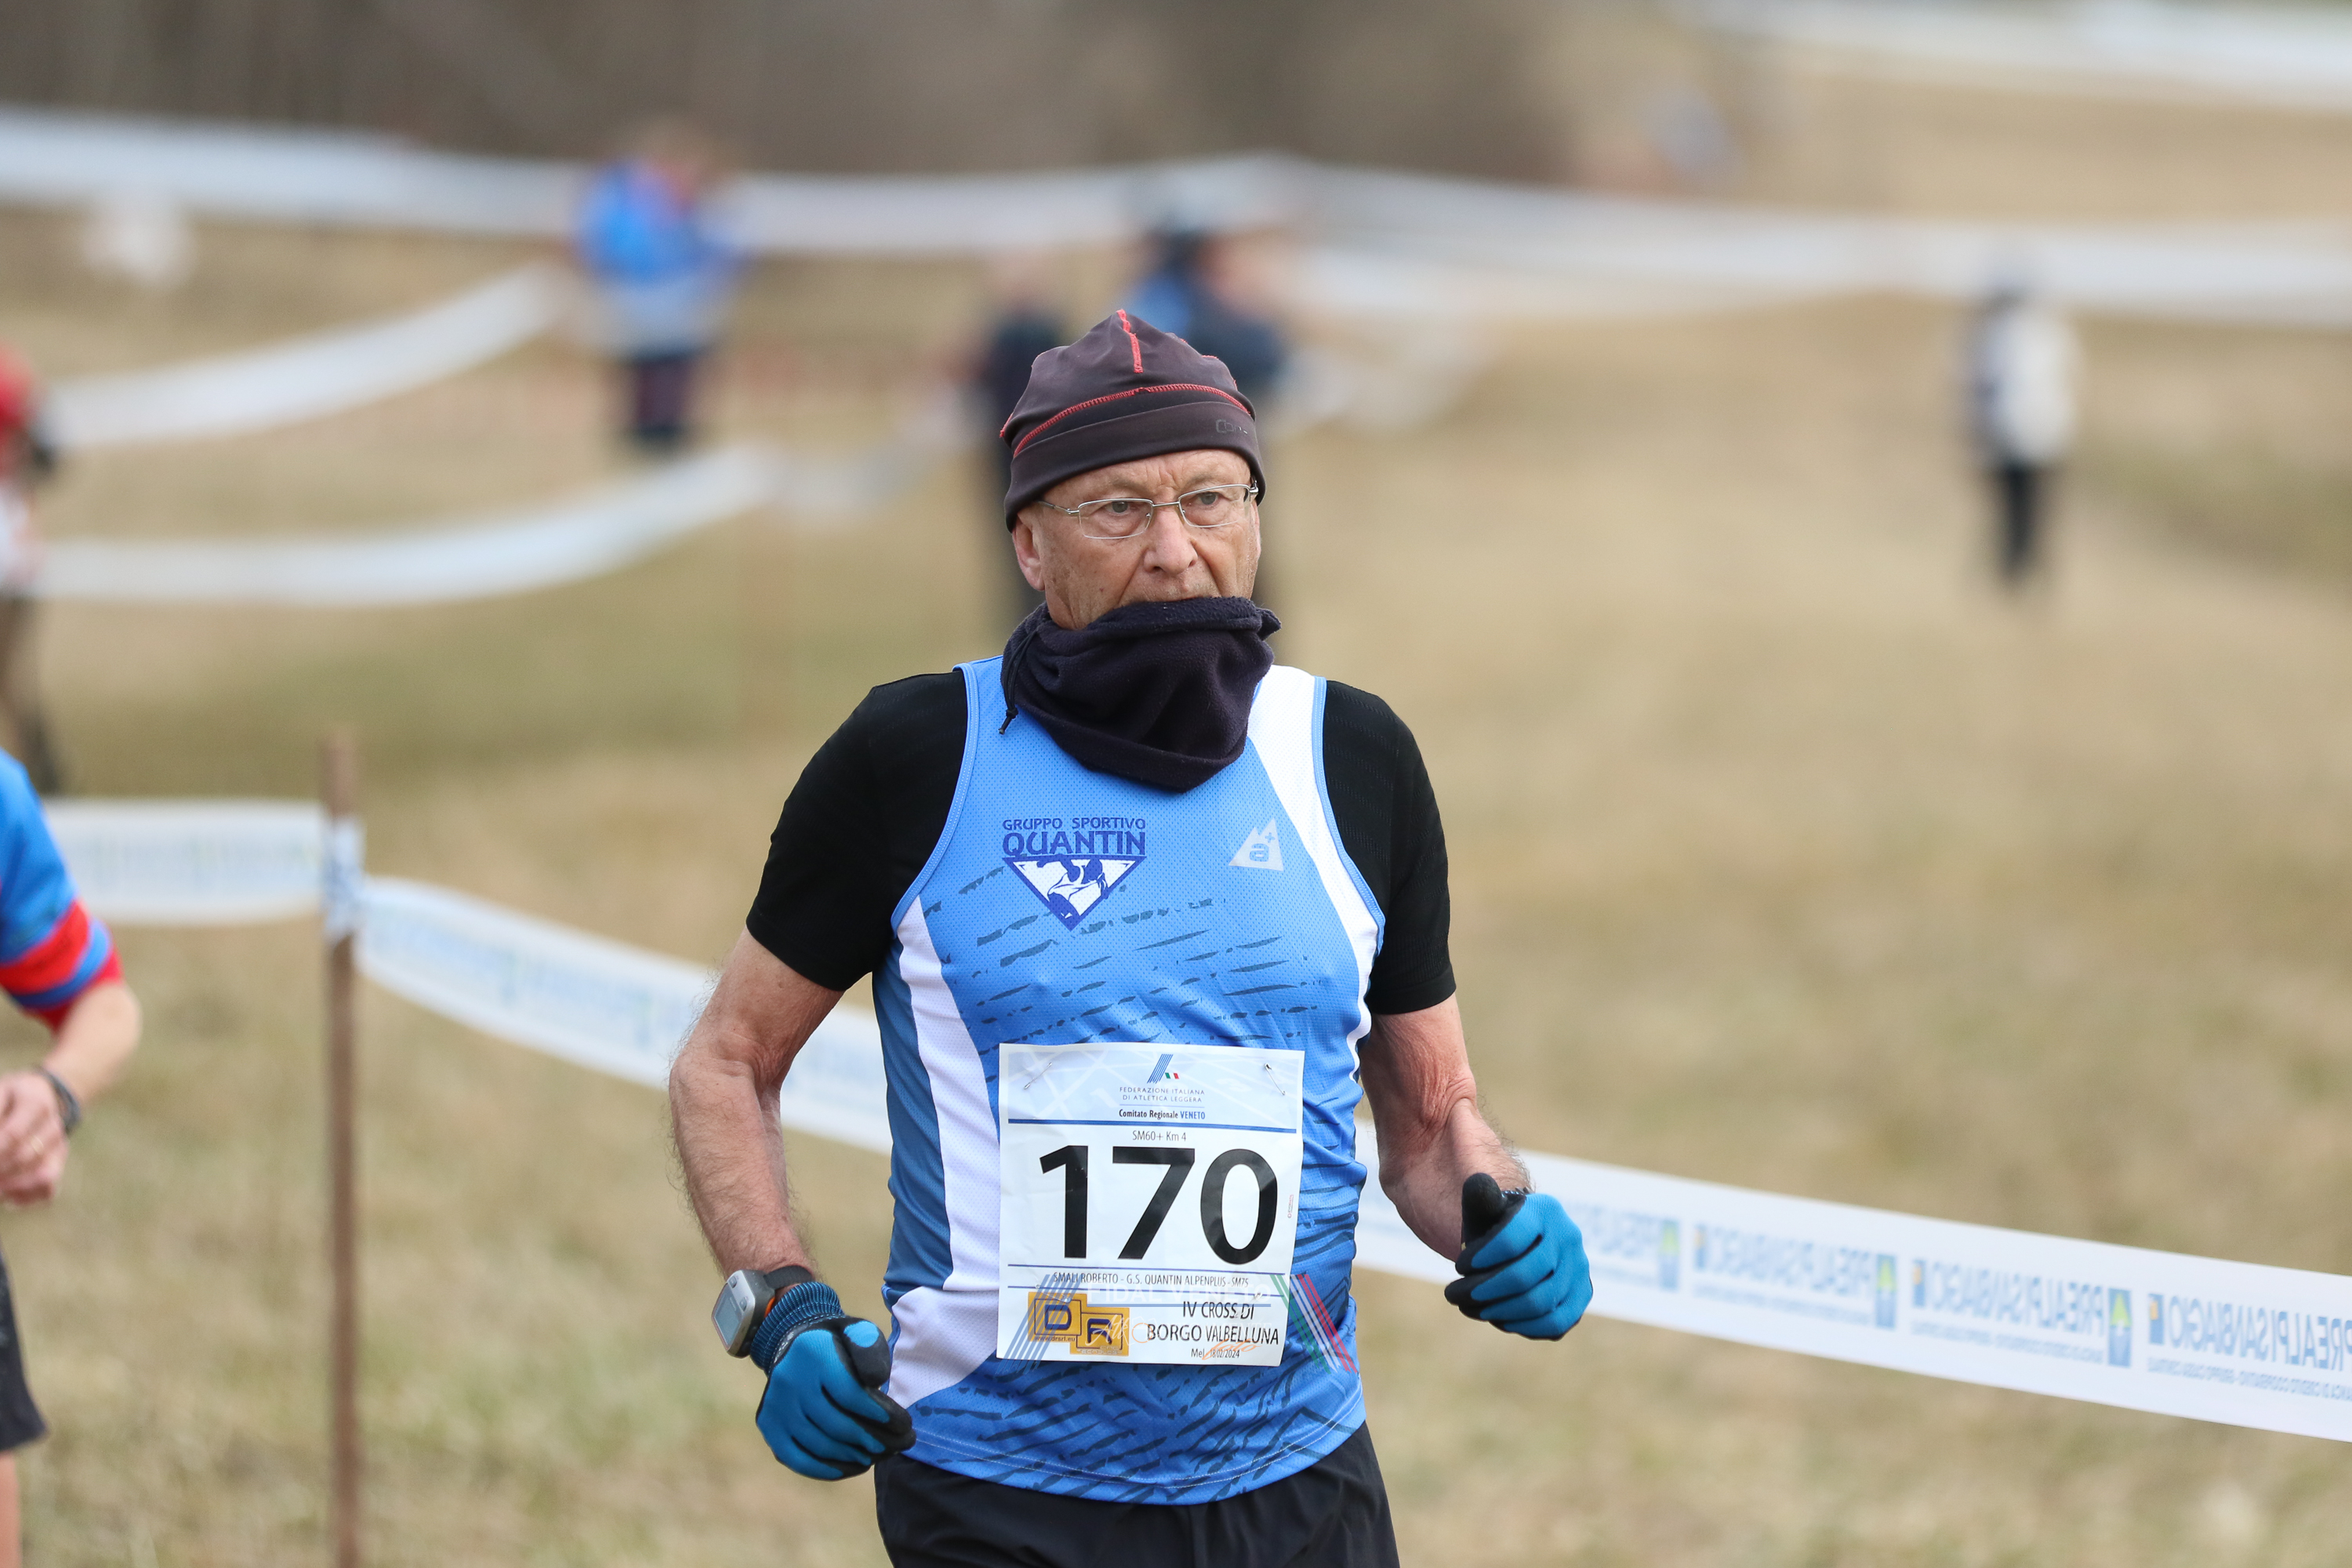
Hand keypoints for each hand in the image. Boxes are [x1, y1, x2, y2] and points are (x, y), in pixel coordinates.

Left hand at [0, 1073, 66, 1206]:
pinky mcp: (60, 1163)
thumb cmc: (11, 1098)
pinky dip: (27, 1197)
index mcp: (36, 1104)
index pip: (14, 1134)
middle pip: (26, 1156)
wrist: (45, 1095)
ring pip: (43, 1175)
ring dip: (12, 1186)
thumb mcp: (0, 1094)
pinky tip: (6, 1197)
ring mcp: (60, 1147)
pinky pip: (49, 1189)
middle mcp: (53, 1127)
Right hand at [755, 1311, 915, 1479]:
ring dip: (853, 1456)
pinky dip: (826, 1469)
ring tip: (878, 1455)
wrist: (795, 1346)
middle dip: (871, 1440)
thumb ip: (870, 1350)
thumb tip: (876, 1380)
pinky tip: (853, 1467)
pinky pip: (796, 1459)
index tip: (904, 1424)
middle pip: (834, 1424)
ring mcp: (774, 1405)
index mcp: (813, 1352)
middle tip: (897, 1446)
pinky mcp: (768, 1426)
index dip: (879, 1413)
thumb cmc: (837, 1345)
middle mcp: (788, 1380)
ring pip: (818, 1445)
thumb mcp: (858, 1334)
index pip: (849, 1393)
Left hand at [1443, 1173, 1591, 1340]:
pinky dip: (1523, 1326)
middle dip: (1481, 1290)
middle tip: (1454, 1295)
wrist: (1523, 1242)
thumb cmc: (1496, 1226)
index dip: (1480, 1258)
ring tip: (1470, 1307)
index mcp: (1545, 1210)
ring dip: (1497, 1311)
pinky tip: (1499, 1318)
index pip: (1511, 1240)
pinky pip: (1555, 1323)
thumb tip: (1479, 1182)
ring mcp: (1580, 1269)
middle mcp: (1569, 1238)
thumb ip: (1479, 1196)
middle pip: (1523, 1276)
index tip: (1459, 1266)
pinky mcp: (1580, 1297)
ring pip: (1539, 1303)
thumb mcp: (1484, 1208)